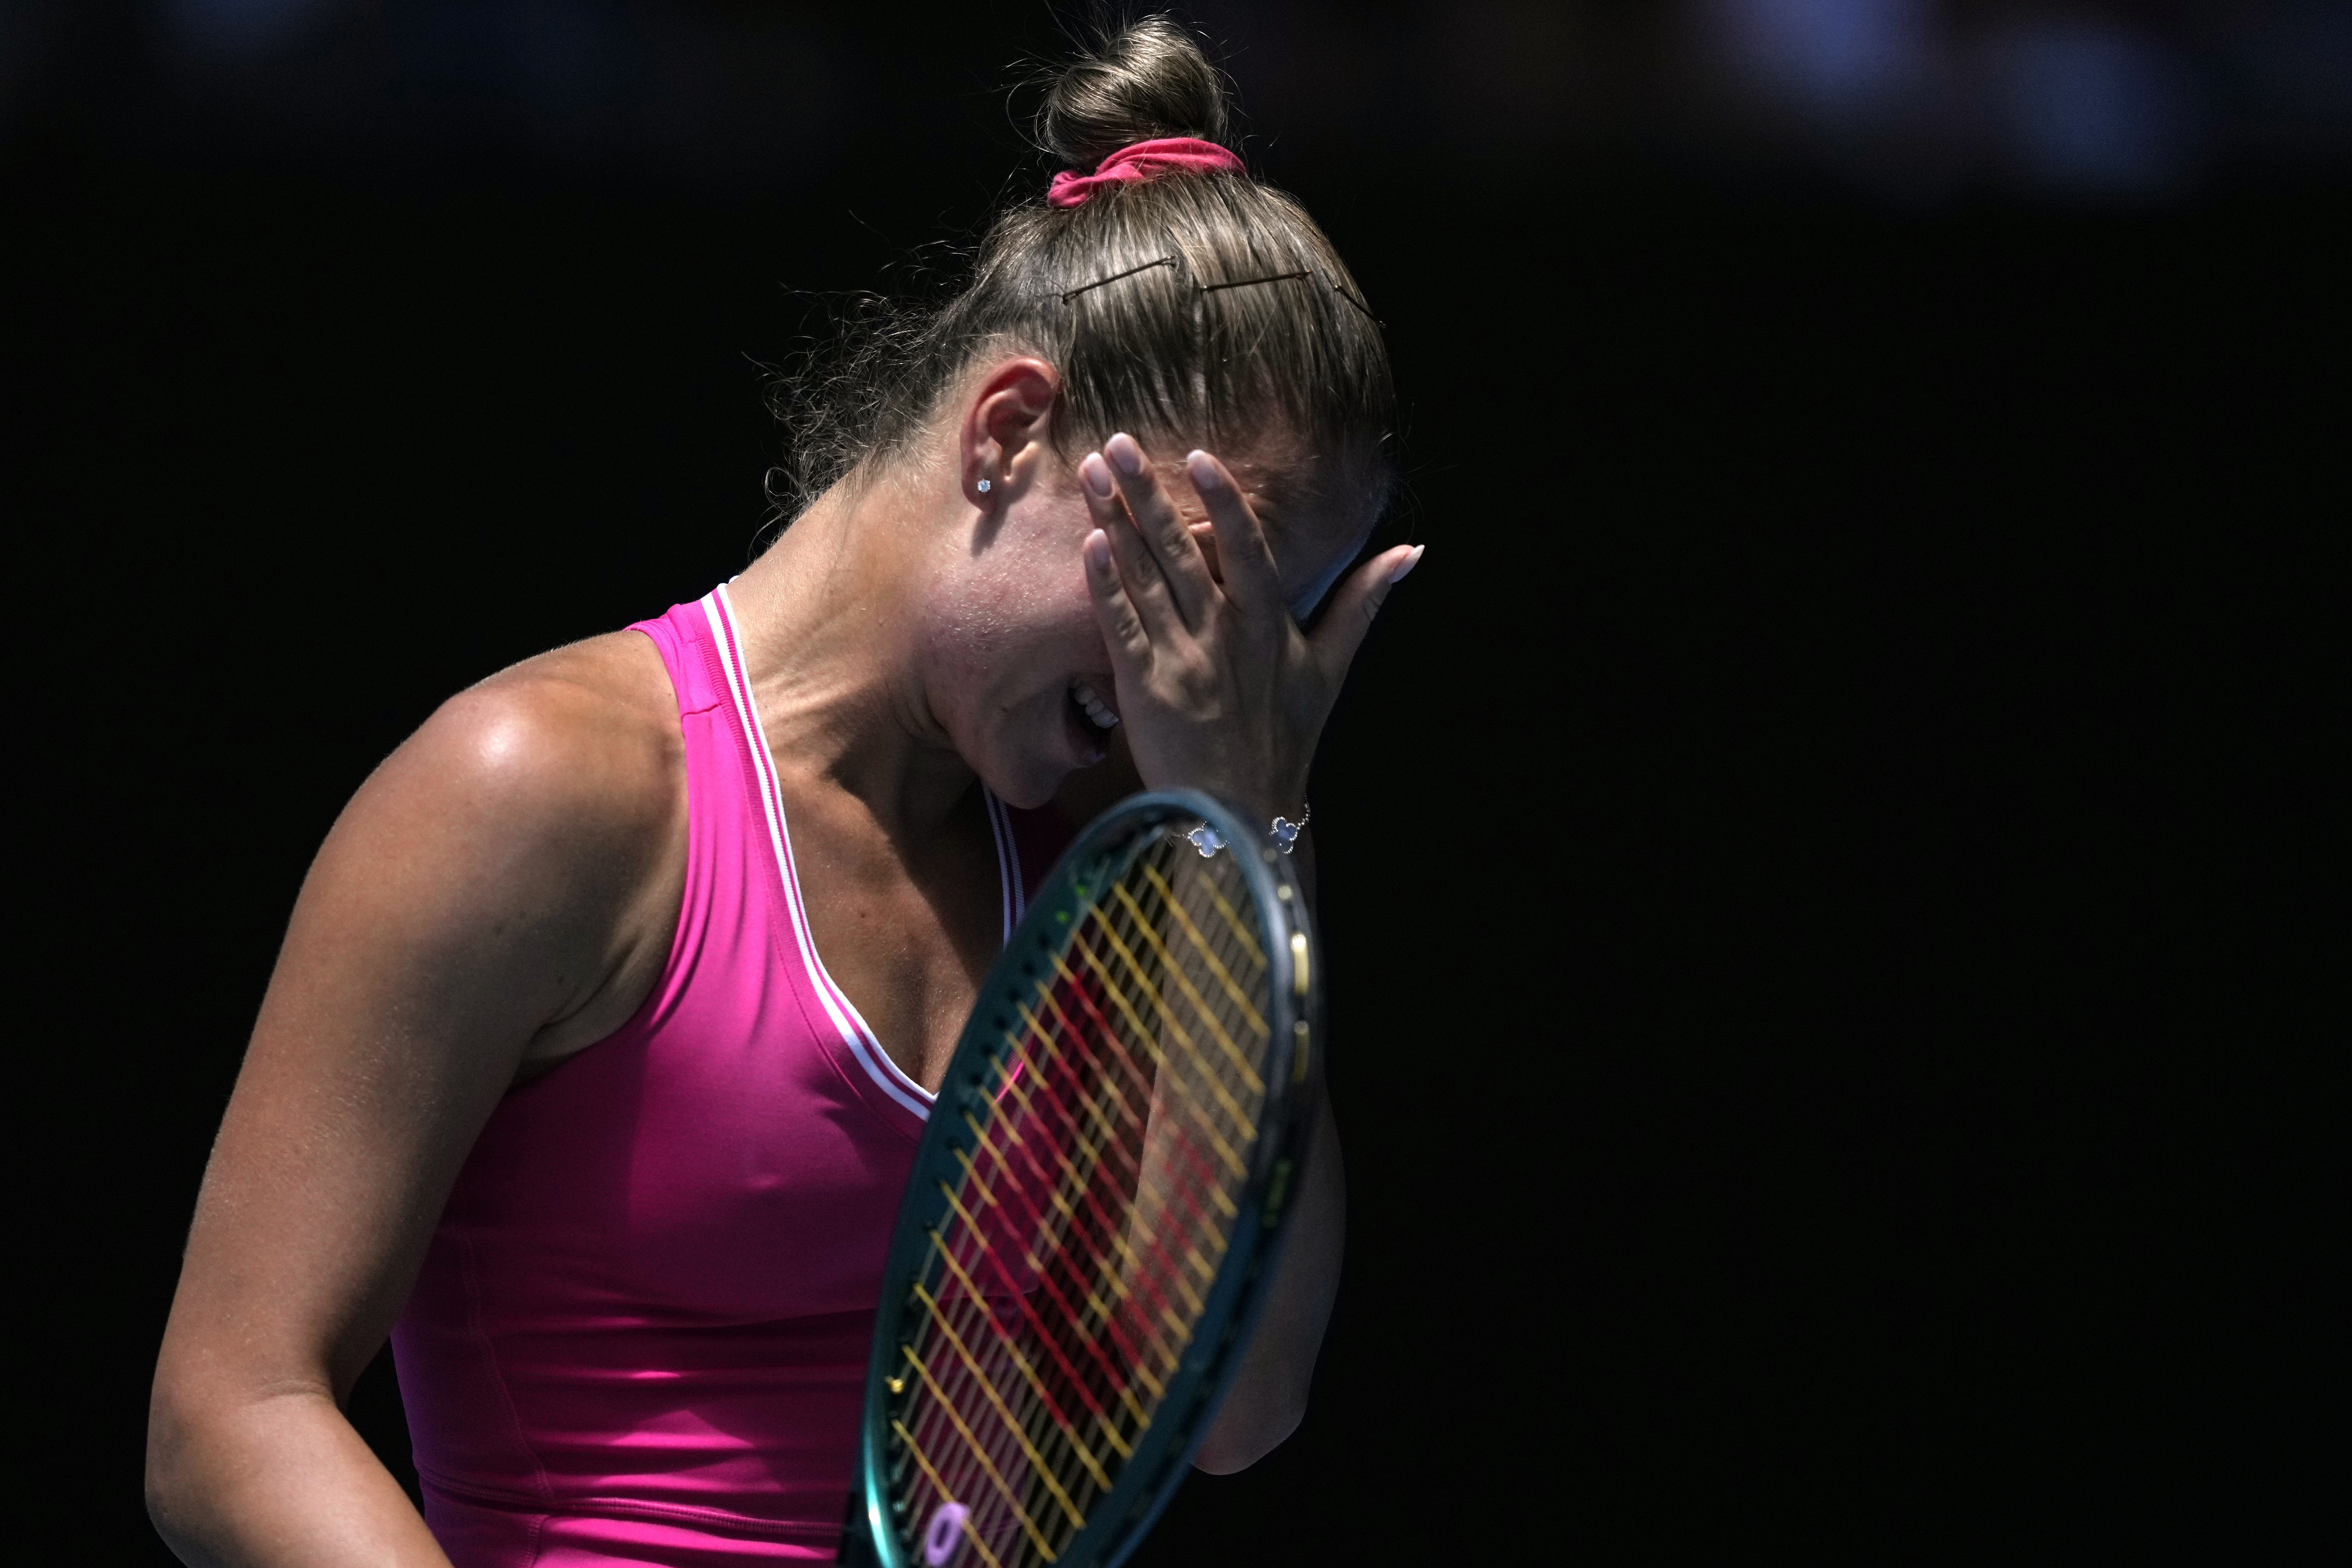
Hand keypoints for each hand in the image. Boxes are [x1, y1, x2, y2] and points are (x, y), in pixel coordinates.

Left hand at [1078, 432, 1422, 825]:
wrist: (1242, 812)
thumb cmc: (1287, 739)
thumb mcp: (1332, 668)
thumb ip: (1364, 602)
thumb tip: (1412, 551)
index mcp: (1269, 624)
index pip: (1246, 547)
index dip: (1223, 500)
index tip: (1199, 455)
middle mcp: (1226, 634)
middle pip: (1182, 551)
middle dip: (1148, 493)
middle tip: (1116, 443)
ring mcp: (1183, 660)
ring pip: (1145, 579)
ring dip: (1115, 522)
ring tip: (1091, 474)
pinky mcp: (1145, 690)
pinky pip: (1121, 630)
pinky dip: (1105, 588)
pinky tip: (1088, 546)